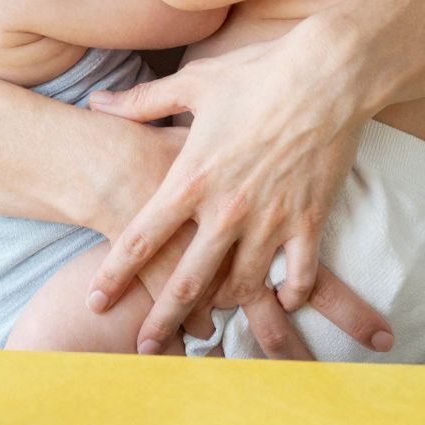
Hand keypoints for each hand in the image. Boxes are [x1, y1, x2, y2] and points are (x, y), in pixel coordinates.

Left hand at [85, 13, 394, 357]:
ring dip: (224, 306)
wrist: (328, 74)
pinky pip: (297, 276)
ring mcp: (270, 220)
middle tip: (145, 350)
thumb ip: (142, 102)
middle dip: (161, 320)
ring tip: (212, 322)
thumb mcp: (193, 84)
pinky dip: (288, 294)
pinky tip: (280, 301)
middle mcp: (226, 209)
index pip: (140, 239)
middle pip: (185, 281)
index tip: (96, 303)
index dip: (114, 276)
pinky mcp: (309, 221)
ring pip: (240, 285)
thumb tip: (97, 100)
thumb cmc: (258, 74)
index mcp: (191, 179)